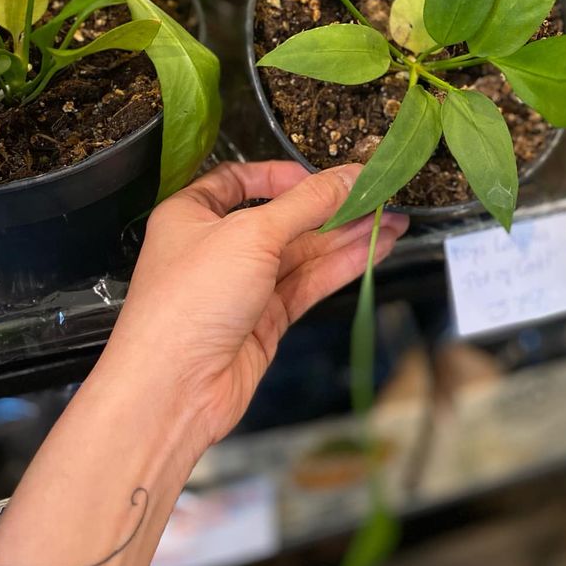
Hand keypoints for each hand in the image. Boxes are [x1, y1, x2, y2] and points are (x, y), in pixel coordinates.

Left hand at [103, 161, 408, 454]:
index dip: (281, 175)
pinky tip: (376, 249)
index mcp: (192, 214)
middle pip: (283, 217)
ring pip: (303, 252)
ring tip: (393, 220)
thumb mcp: (251, 235)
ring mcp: (243, 286)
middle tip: (378, 195)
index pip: (239, 180)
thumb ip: (307, 204)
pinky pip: (309, 282)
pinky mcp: (266, 319)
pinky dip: (343, 265)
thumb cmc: (190, 301)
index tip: (321, 177)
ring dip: (347, 235)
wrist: (172, 390)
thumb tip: (348, 176)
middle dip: (331, 207)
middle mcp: (216, 247)